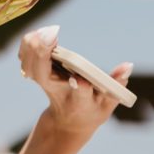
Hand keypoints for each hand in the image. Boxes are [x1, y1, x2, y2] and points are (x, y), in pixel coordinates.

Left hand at [18, 25, 132, 143]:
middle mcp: (58, 93)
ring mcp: (44, 84)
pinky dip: (29, 43)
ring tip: (49, 32)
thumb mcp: (107, 103)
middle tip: (53, 34)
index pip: (80, 95)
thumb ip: (117, 85)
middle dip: (43, 54)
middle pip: (42, 75)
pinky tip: (39, 34)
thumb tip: (128, 66)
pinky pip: (26, 58)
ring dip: (34, 46)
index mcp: (80, 103)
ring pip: (30, 65)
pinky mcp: (36, 75)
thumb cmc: (92, 110)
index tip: (79, 78)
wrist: (68, 121)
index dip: (80, 87)